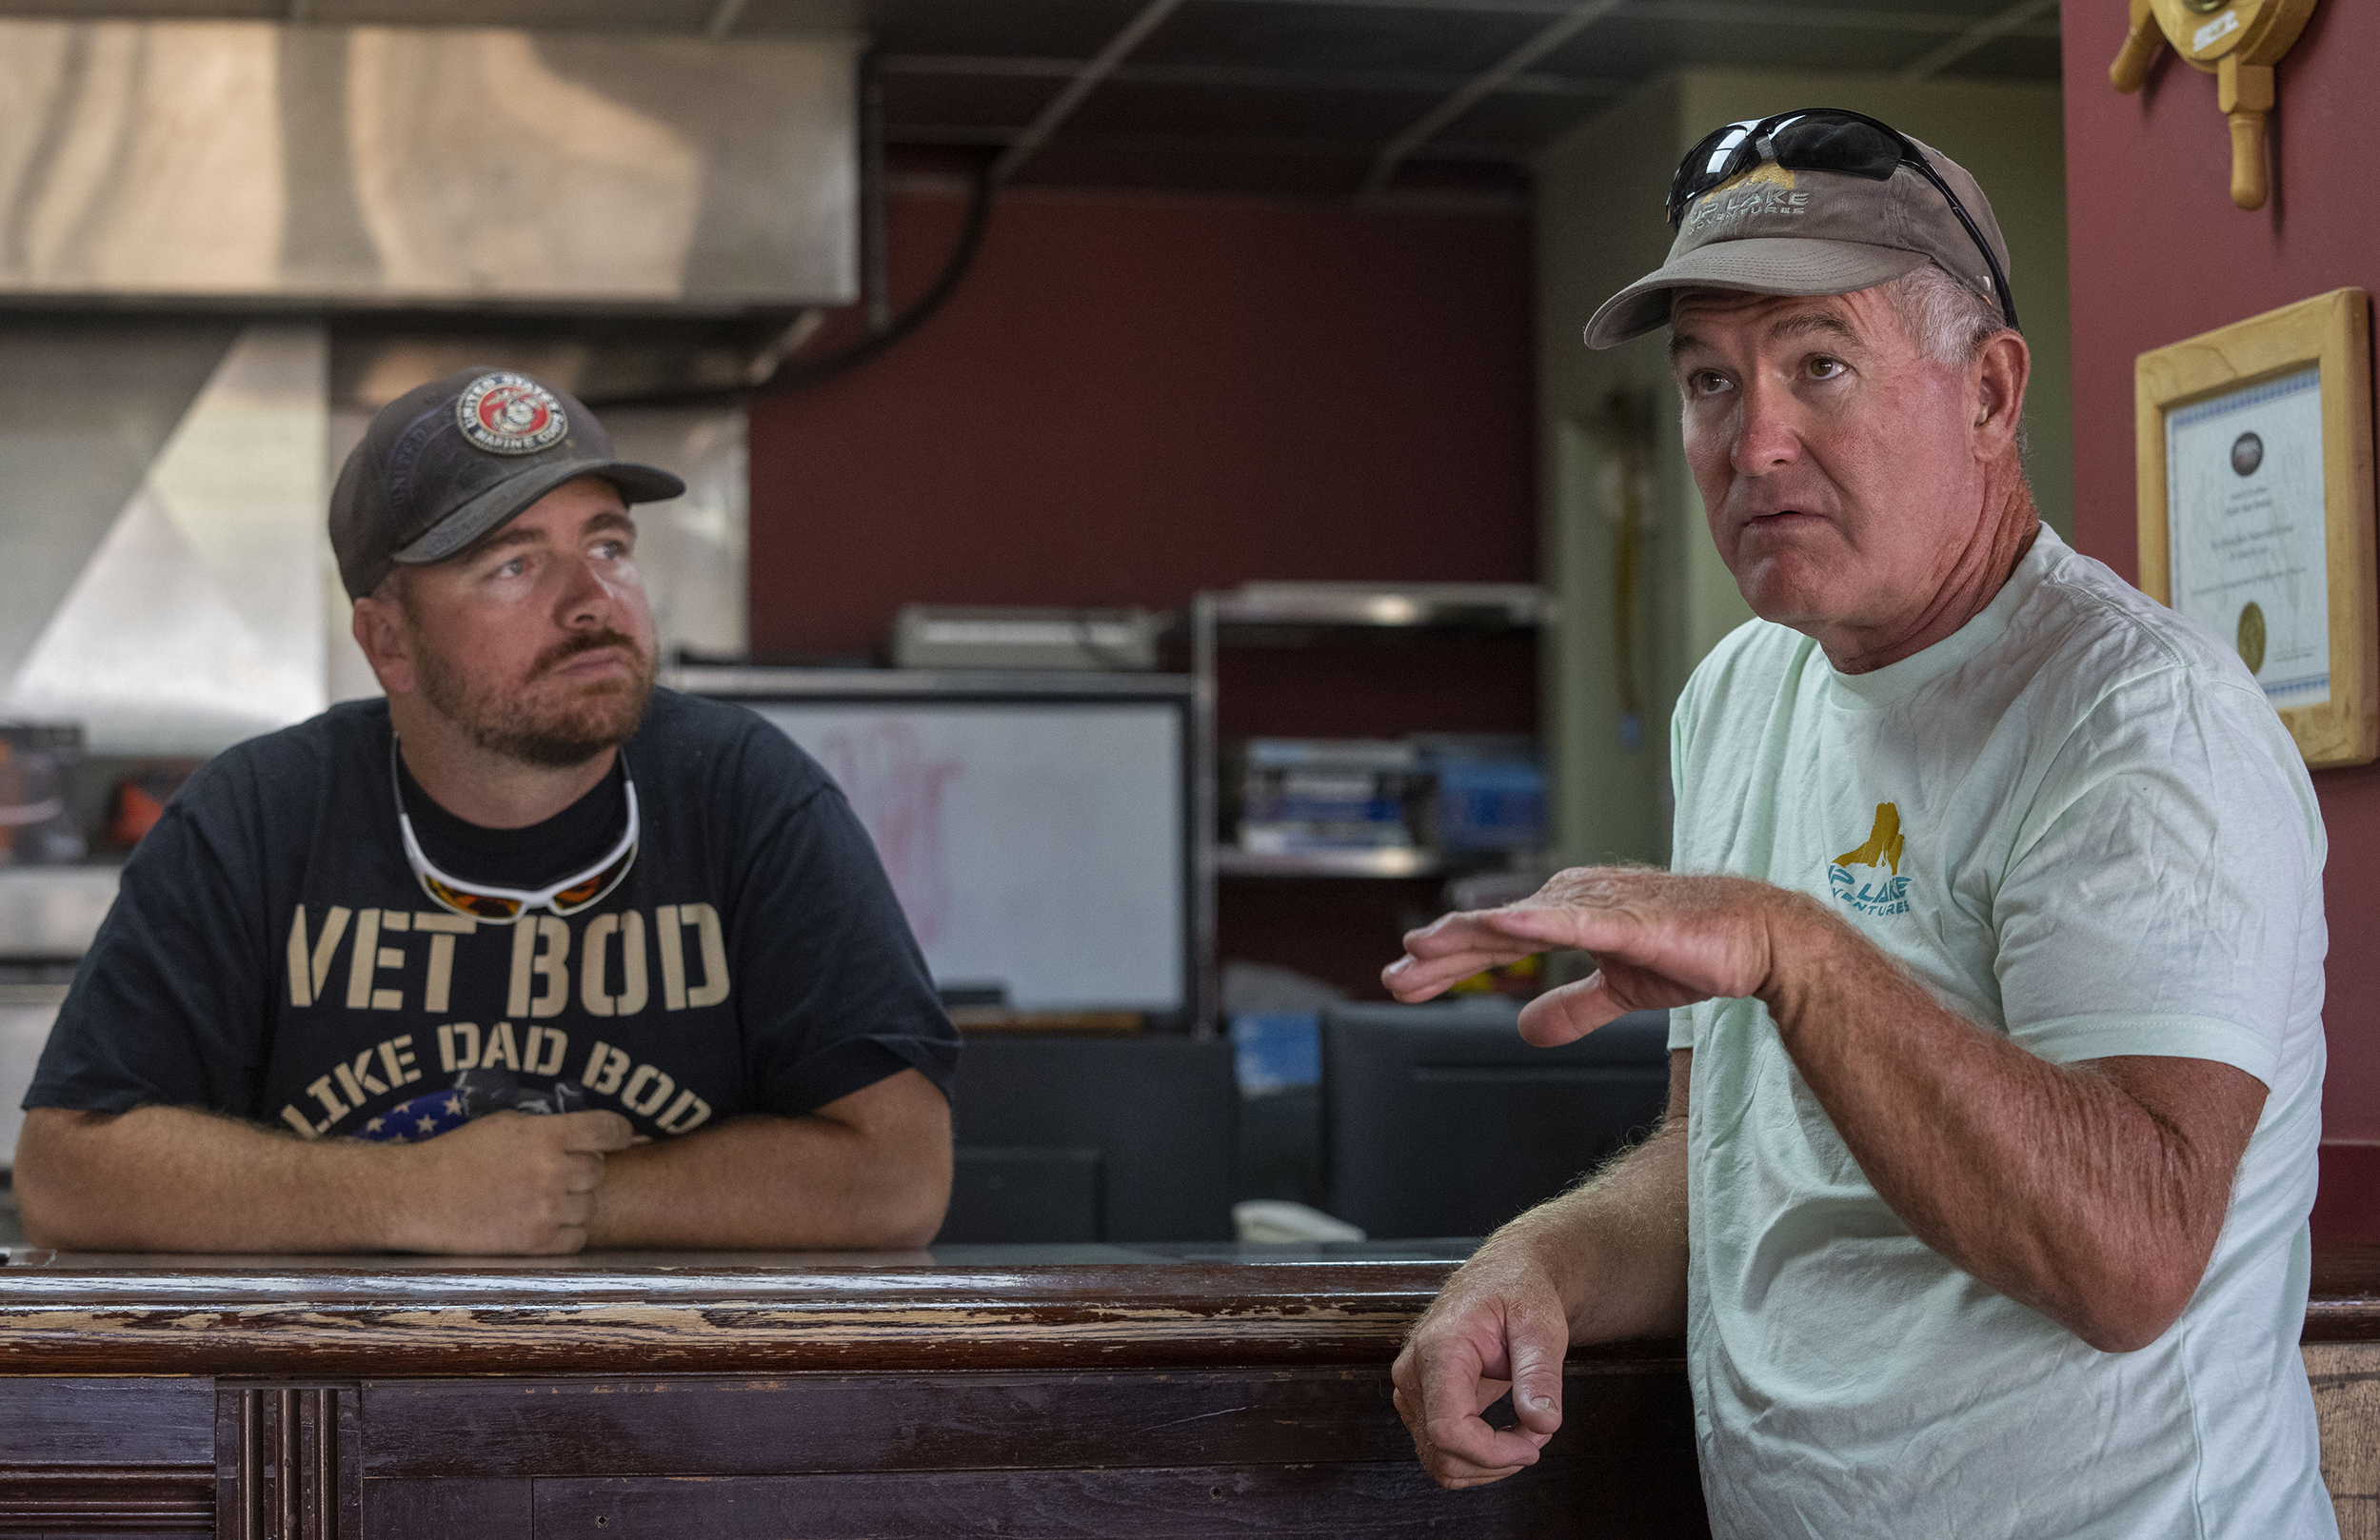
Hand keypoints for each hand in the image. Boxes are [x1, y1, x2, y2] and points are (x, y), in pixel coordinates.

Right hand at [384, 1109, 634, 1254]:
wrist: (418, 1196)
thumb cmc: (459, 1154)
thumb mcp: (508, 1124)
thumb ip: (551, 1129)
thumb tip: (593, 1135)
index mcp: (547, 1135)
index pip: (610, 1130)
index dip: (618, 1133)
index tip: (615, 1139)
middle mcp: (553, 1172)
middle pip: (598, 1169)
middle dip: (582, 1168)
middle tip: (554, 1172)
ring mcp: (547, 1210)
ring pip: (590, 1205)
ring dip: (574, 1201)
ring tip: (542, 1198)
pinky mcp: (537, 1244)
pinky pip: (578, 1238)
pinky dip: (568, 1231)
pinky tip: (544, 1222)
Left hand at [1383, 868, 1798, 1045]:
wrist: (1759, 940)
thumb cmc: (1696, 949)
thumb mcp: (1619, 990)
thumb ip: (1572, 1007)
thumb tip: (1526, 1028)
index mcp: (1568, 916)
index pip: (1495, 942)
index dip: (1449, 963)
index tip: (1406, 981)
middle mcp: (1573, 902)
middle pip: (1492, 931)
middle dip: (1440, 956)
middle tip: (1395, 978)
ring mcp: (1597, 906)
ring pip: (1519, 922)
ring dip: (1469, 935)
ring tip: (1424, 946)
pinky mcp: (1627, 918)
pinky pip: (1574, 921)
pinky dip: (1536, 919)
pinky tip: (1502, 923)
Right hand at [1391, 1243, 1570, 1488]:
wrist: (1501, 1278)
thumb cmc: (1519, 1294)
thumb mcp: (1541, 1326)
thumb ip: (1539, 1374)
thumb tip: (1543, 1423)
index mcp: (1439, 1349)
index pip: (1447, 1429)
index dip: (1492, 1453)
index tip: (1534, 1443)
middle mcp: (1413, 1372)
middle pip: (1442, 1453)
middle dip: (1498, 1461)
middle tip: (1539, 1433)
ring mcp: (1411, 1390)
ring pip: (1440, 1462)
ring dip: (1489, 1464)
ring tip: (1525, 1432)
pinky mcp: (1419, 1403)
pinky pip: (1441, 1453)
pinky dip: (1477, 1458)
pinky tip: (1505, 1435)